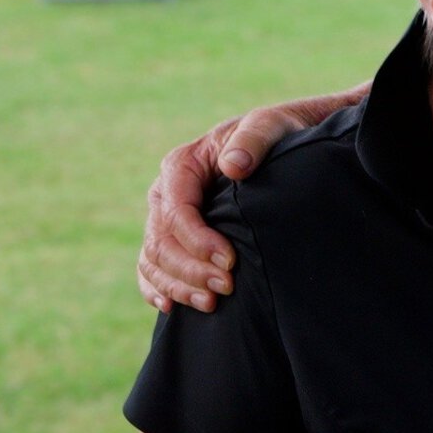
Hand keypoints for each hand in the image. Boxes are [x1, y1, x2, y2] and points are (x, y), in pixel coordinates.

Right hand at [136, 86, 367, 313]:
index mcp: (182, 166)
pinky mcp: (174, 235)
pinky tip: (170, 306)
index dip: (198, 240)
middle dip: (191, 269)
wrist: (281, 143)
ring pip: (154, 257)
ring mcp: (166, 216)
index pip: (177, 210)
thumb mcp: (269, 126)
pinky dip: (157, 286)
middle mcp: (167, 193)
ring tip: (210, 302)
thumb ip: (253, 140)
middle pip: (162, 239)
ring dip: (177, 284)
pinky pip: (151, 265)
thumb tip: (233, 166)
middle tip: (226, 289)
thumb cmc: (275, 133)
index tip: (230, 260)